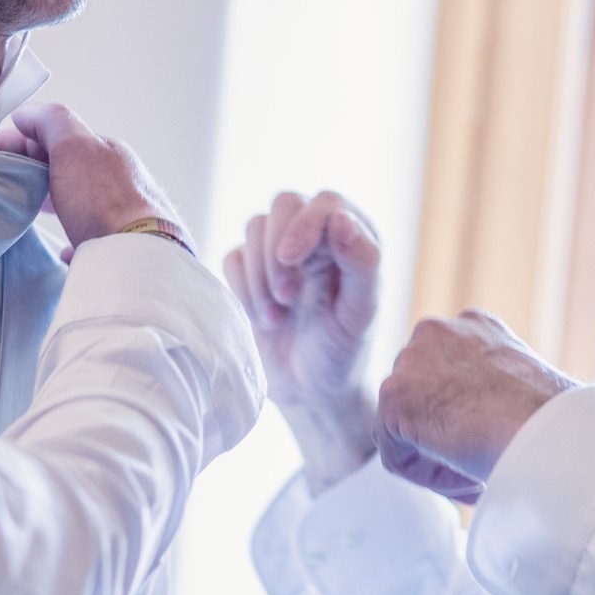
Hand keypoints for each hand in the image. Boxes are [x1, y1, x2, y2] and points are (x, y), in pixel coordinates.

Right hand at [2, 103, 185, 249]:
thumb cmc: (105, 201)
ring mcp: (121, 215)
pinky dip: (74, 239)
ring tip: (25, 209)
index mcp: (107, 151)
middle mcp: (118, 180)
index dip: (22, 141)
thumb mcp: (73, 145)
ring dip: (54, 200)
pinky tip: (64, 249)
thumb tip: (27, 113)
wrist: (138, 258)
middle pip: (68, 168)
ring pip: (80, 202)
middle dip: (35, 170)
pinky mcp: (118, 248)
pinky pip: (92, 239)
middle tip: (1, 181)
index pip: (58, 135)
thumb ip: (50, 121)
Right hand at [223, 191, 381, 491]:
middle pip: (285, 205)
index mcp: (353, 236)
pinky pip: (234, 258)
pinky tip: (265, 320)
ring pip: (255, 227)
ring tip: (278, 315)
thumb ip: (361, 262)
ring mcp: (280, 251)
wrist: (308, 392)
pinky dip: (243, 289)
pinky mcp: (250, 271)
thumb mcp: (360, 313)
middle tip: (286, 296)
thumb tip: (340, 218)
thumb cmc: (343, 351)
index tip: (290, 259)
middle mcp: (317, 235)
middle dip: (276, 249)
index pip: (325, 203)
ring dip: (261, 275)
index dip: (304, 224)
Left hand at [375, 310, 575, 503]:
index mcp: (474, 326)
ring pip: (406, 426)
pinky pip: (398, 455)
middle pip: (419, 395)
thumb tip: (479, 419)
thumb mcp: (522, 388)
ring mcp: (411, 359)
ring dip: (437, 455)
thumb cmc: (552, 422)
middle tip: (477, 459)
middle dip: (441, 430)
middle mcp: (437, 331)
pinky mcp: (394, 396)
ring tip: (477, 474)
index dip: (463, 414)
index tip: (486, 440)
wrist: (549, 431)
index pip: (446, 371)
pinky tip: (467, 478)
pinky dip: (429, 476)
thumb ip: (490, 390)